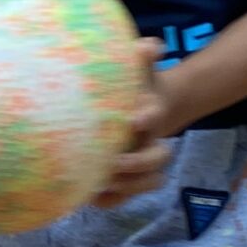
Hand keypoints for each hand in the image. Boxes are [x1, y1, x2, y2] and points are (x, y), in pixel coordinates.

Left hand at [90, 44, 173, 207]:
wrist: (136, 111)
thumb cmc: (131, 88)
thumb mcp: (136, 69)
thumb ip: (141, 56)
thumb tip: (151, 46)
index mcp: (151, 114)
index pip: (155, 117)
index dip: (147, 119)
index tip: (133, 119)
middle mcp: (151, 143)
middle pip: (158, 159)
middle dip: (137, 164)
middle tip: (112, 161)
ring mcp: (140, 166)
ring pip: (146, 183)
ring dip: (126, 186)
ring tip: (98, 184)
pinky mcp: (125, 182)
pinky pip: (122, 199)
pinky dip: (109, 200)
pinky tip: (89, 196)